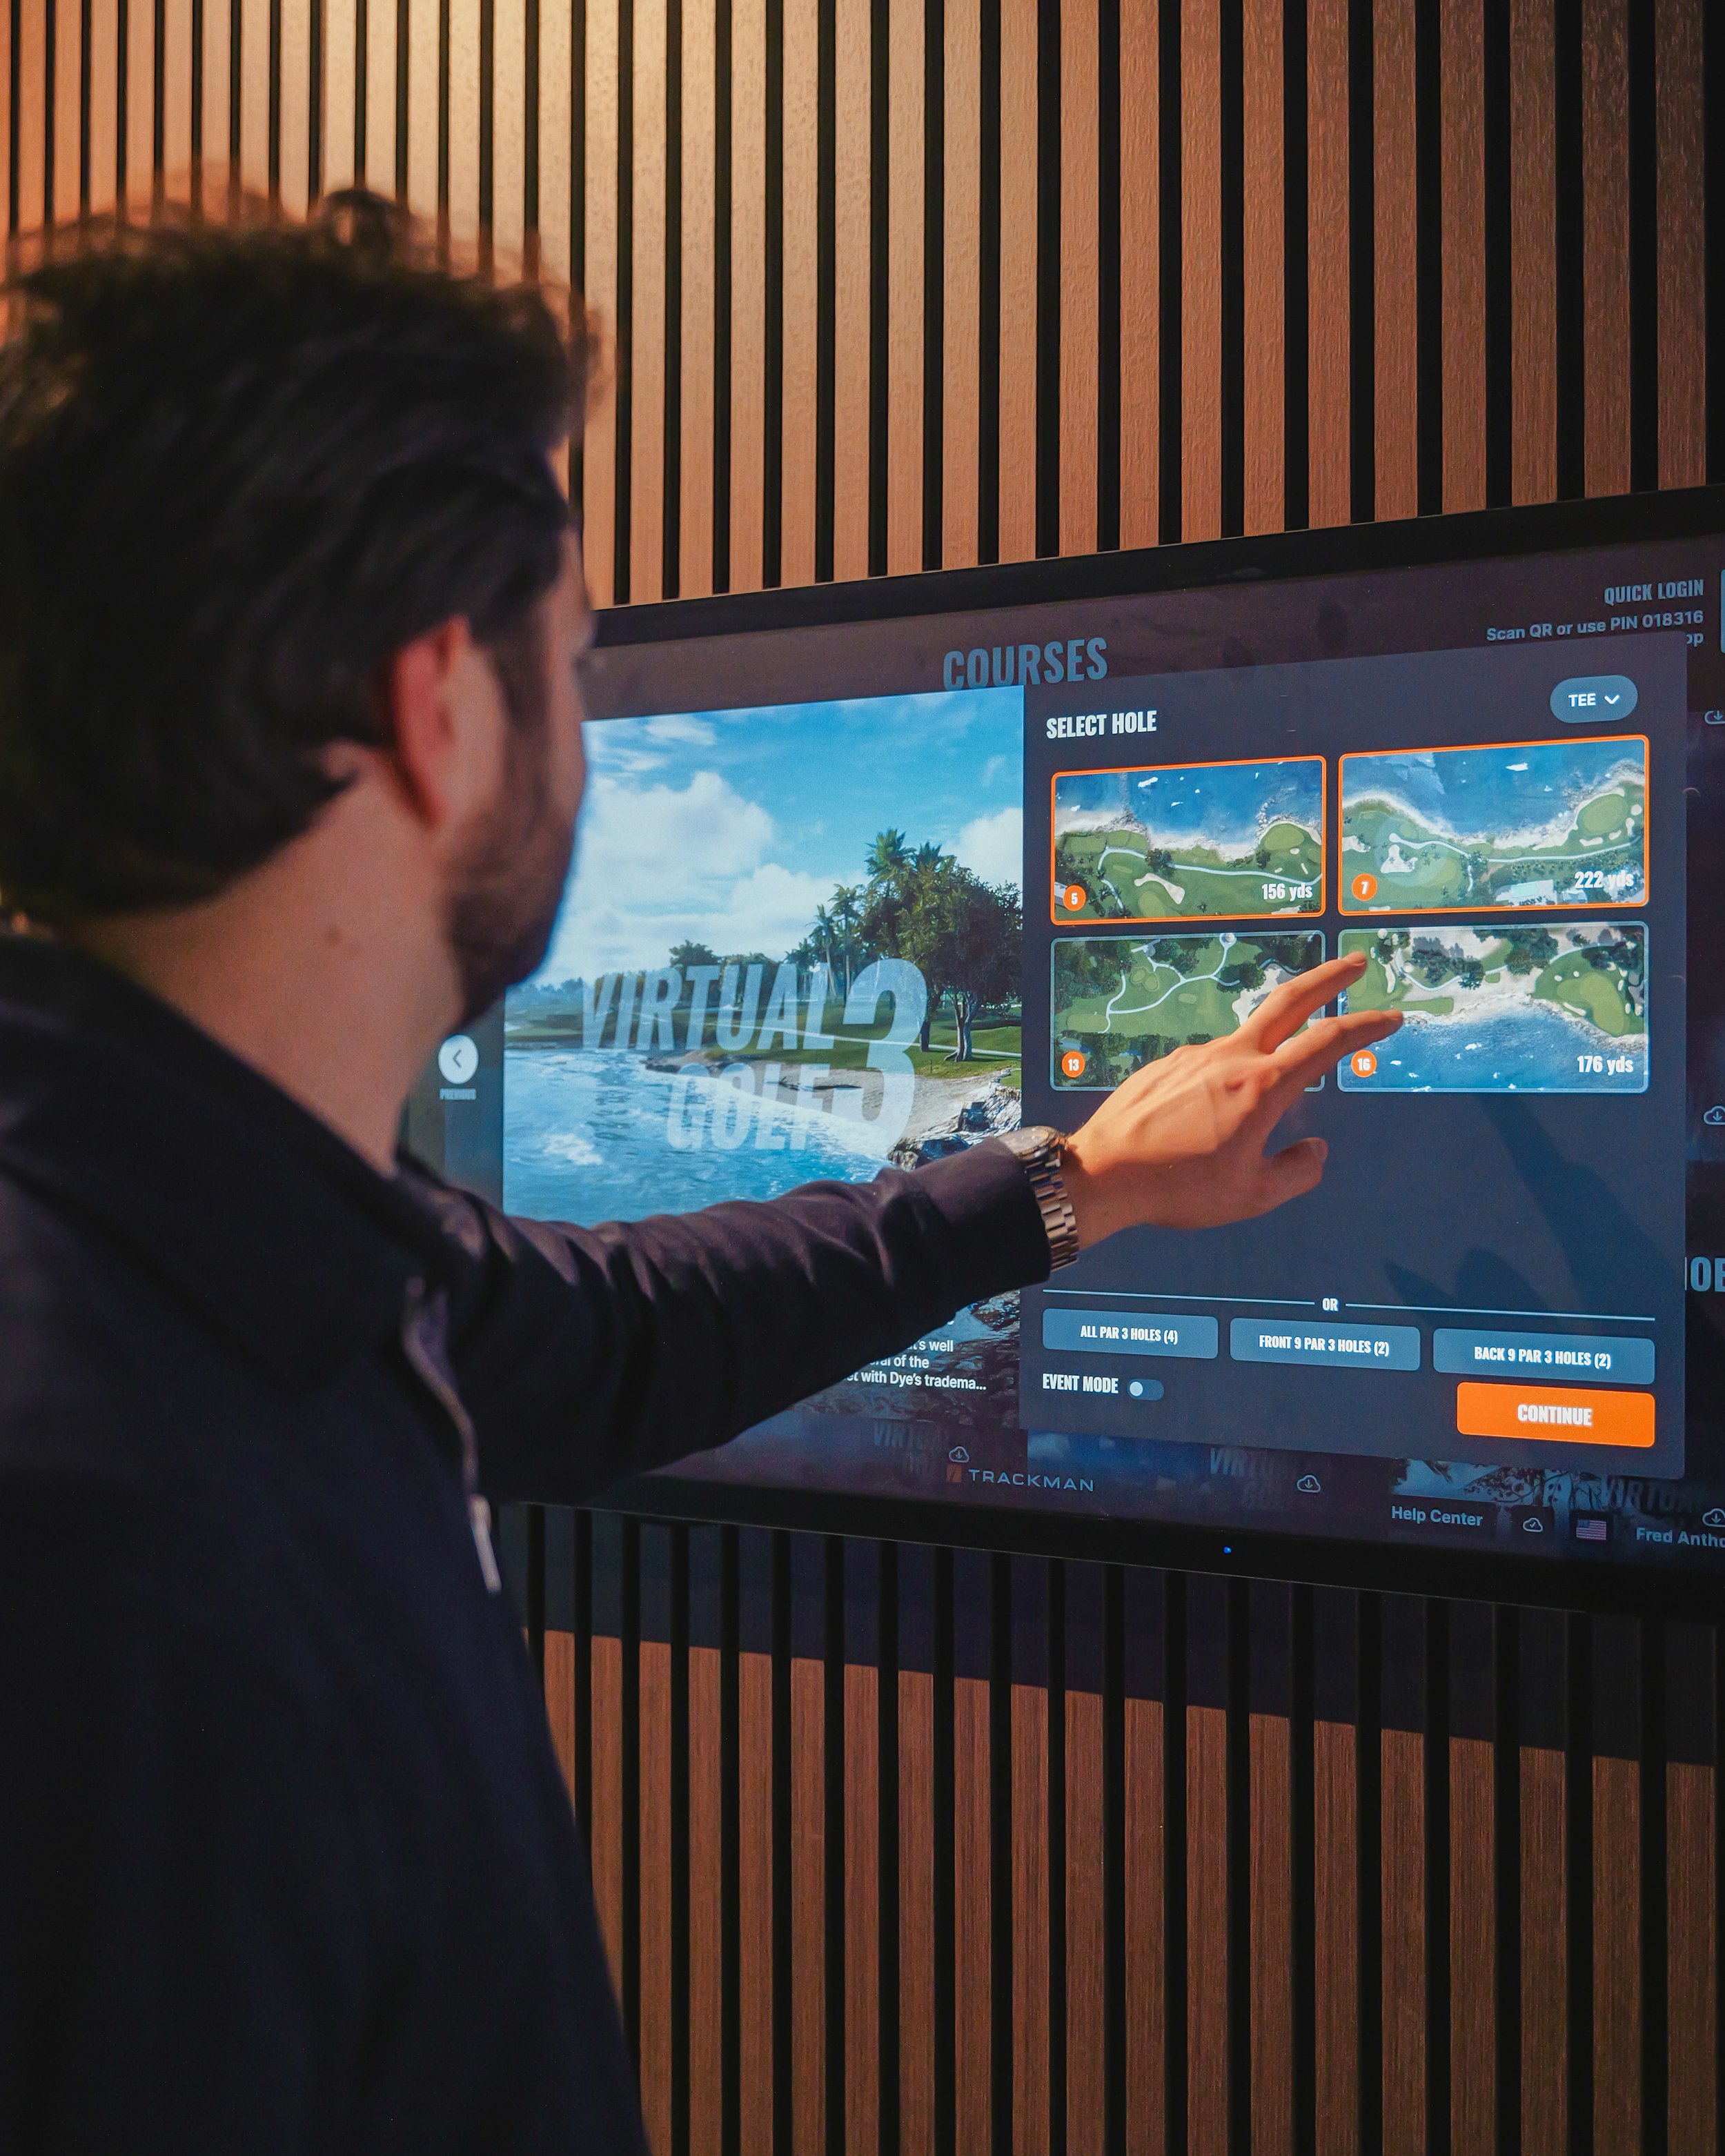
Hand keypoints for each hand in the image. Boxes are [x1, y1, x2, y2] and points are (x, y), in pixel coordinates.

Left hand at [1060, 950, 1398, 1242]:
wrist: (1100, 1175)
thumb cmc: (1179, 1190)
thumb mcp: (1252, 1196)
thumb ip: (1296, 1172)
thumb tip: (1315, 1149)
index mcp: (1261, 1087)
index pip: (1327, 1043)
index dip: (1365, 1026)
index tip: (1392, 1016)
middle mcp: (1229, 1058)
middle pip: (1289, 1001)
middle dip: (1329, 978)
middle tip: (1356, 962)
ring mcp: (1193, 1056)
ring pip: (1243, 1047)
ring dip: (1261, 1064)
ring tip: (1235, 1130)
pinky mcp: (1165, 1065)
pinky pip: (1206, 1070)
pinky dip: (1220, 1087)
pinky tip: (1197, 1130)